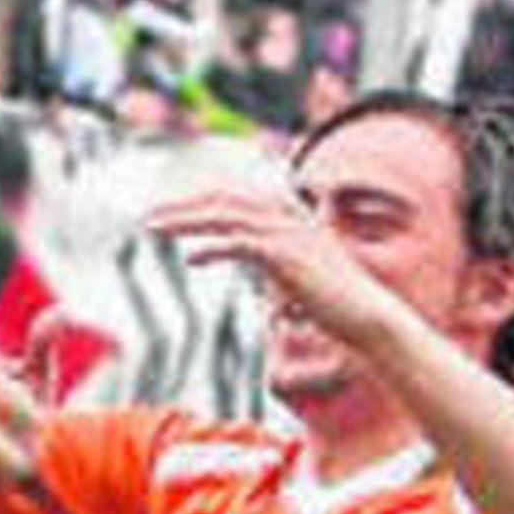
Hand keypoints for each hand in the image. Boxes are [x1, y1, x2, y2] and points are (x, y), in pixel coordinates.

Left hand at [143, 171, 383, 336]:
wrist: (365, 317)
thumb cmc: (331, 302)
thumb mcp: (290, 275)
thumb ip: (263, 261)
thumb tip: (229, 259)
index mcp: (288, 213)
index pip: (232, 196)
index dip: (197, 201)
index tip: (166, 212)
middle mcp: (288, 214)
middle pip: (223, 199)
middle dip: (182, 206)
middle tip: (148, 217)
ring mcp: (288, 232)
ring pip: (226, 215)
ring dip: (187, 220)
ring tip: (155, 229)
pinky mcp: (287, 257)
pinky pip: (241, 244)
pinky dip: (213, 248)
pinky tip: (192, 259)